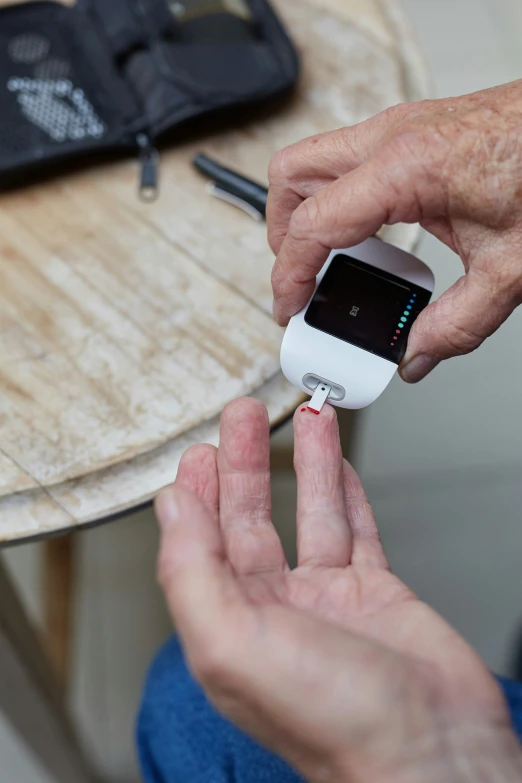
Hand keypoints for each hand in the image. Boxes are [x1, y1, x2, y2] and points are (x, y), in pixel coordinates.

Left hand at [156, 398, 520, 782]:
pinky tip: (339, 466)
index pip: (201, 545)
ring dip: (305, 464)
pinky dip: (348, 494)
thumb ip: (193, 574)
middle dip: (246, 463)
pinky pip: (357, 531)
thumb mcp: (234, 644)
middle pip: (251, 520)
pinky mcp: (377, 594)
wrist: (433, 752)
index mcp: (231, 626)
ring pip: (310, 515)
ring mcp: (329, 600)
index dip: (197, 495)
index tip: (199, 452)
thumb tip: (173, 511)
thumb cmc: (336, 723)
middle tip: (243, 415)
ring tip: (304, 418)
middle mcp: (276, 611)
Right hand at [268, 80, 521, 382]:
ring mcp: (401, 126)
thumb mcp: (509, 268)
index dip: (290, 276)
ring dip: (306, 212)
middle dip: (281, 233)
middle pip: (291, 177)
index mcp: (405, 169)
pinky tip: (368, 234)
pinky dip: (338, 198)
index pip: (311, 225)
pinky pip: (349, 160)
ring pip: (314, 162)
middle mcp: (392, 137)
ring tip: (327, 261)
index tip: (290, 308)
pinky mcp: (414, 129)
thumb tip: (417, 353)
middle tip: (299, 278)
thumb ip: (457, 324)